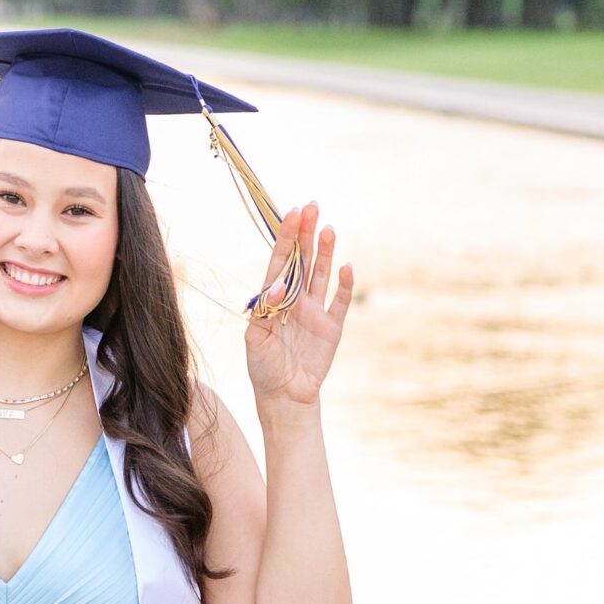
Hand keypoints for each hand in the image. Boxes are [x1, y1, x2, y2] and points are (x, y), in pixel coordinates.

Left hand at [245, 201, 353, 410]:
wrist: (284, 396)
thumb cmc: (263, 365)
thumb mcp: (256, 337)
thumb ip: (266, 309)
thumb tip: (280, 285)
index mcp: (274, 298)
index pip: (281, 261)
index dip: (286, 237)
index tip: (291, 214)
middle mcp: (296, 299)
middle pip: (303, 260)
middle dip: (306, 234)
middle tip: (312, 207)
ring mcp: (315, 311)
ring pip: (321, 274)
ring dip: (325, 252)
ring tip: (328, 228)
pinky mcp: (332, 327)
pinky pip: (340, 302)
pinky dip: (345, 285)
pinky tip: (347, 266)